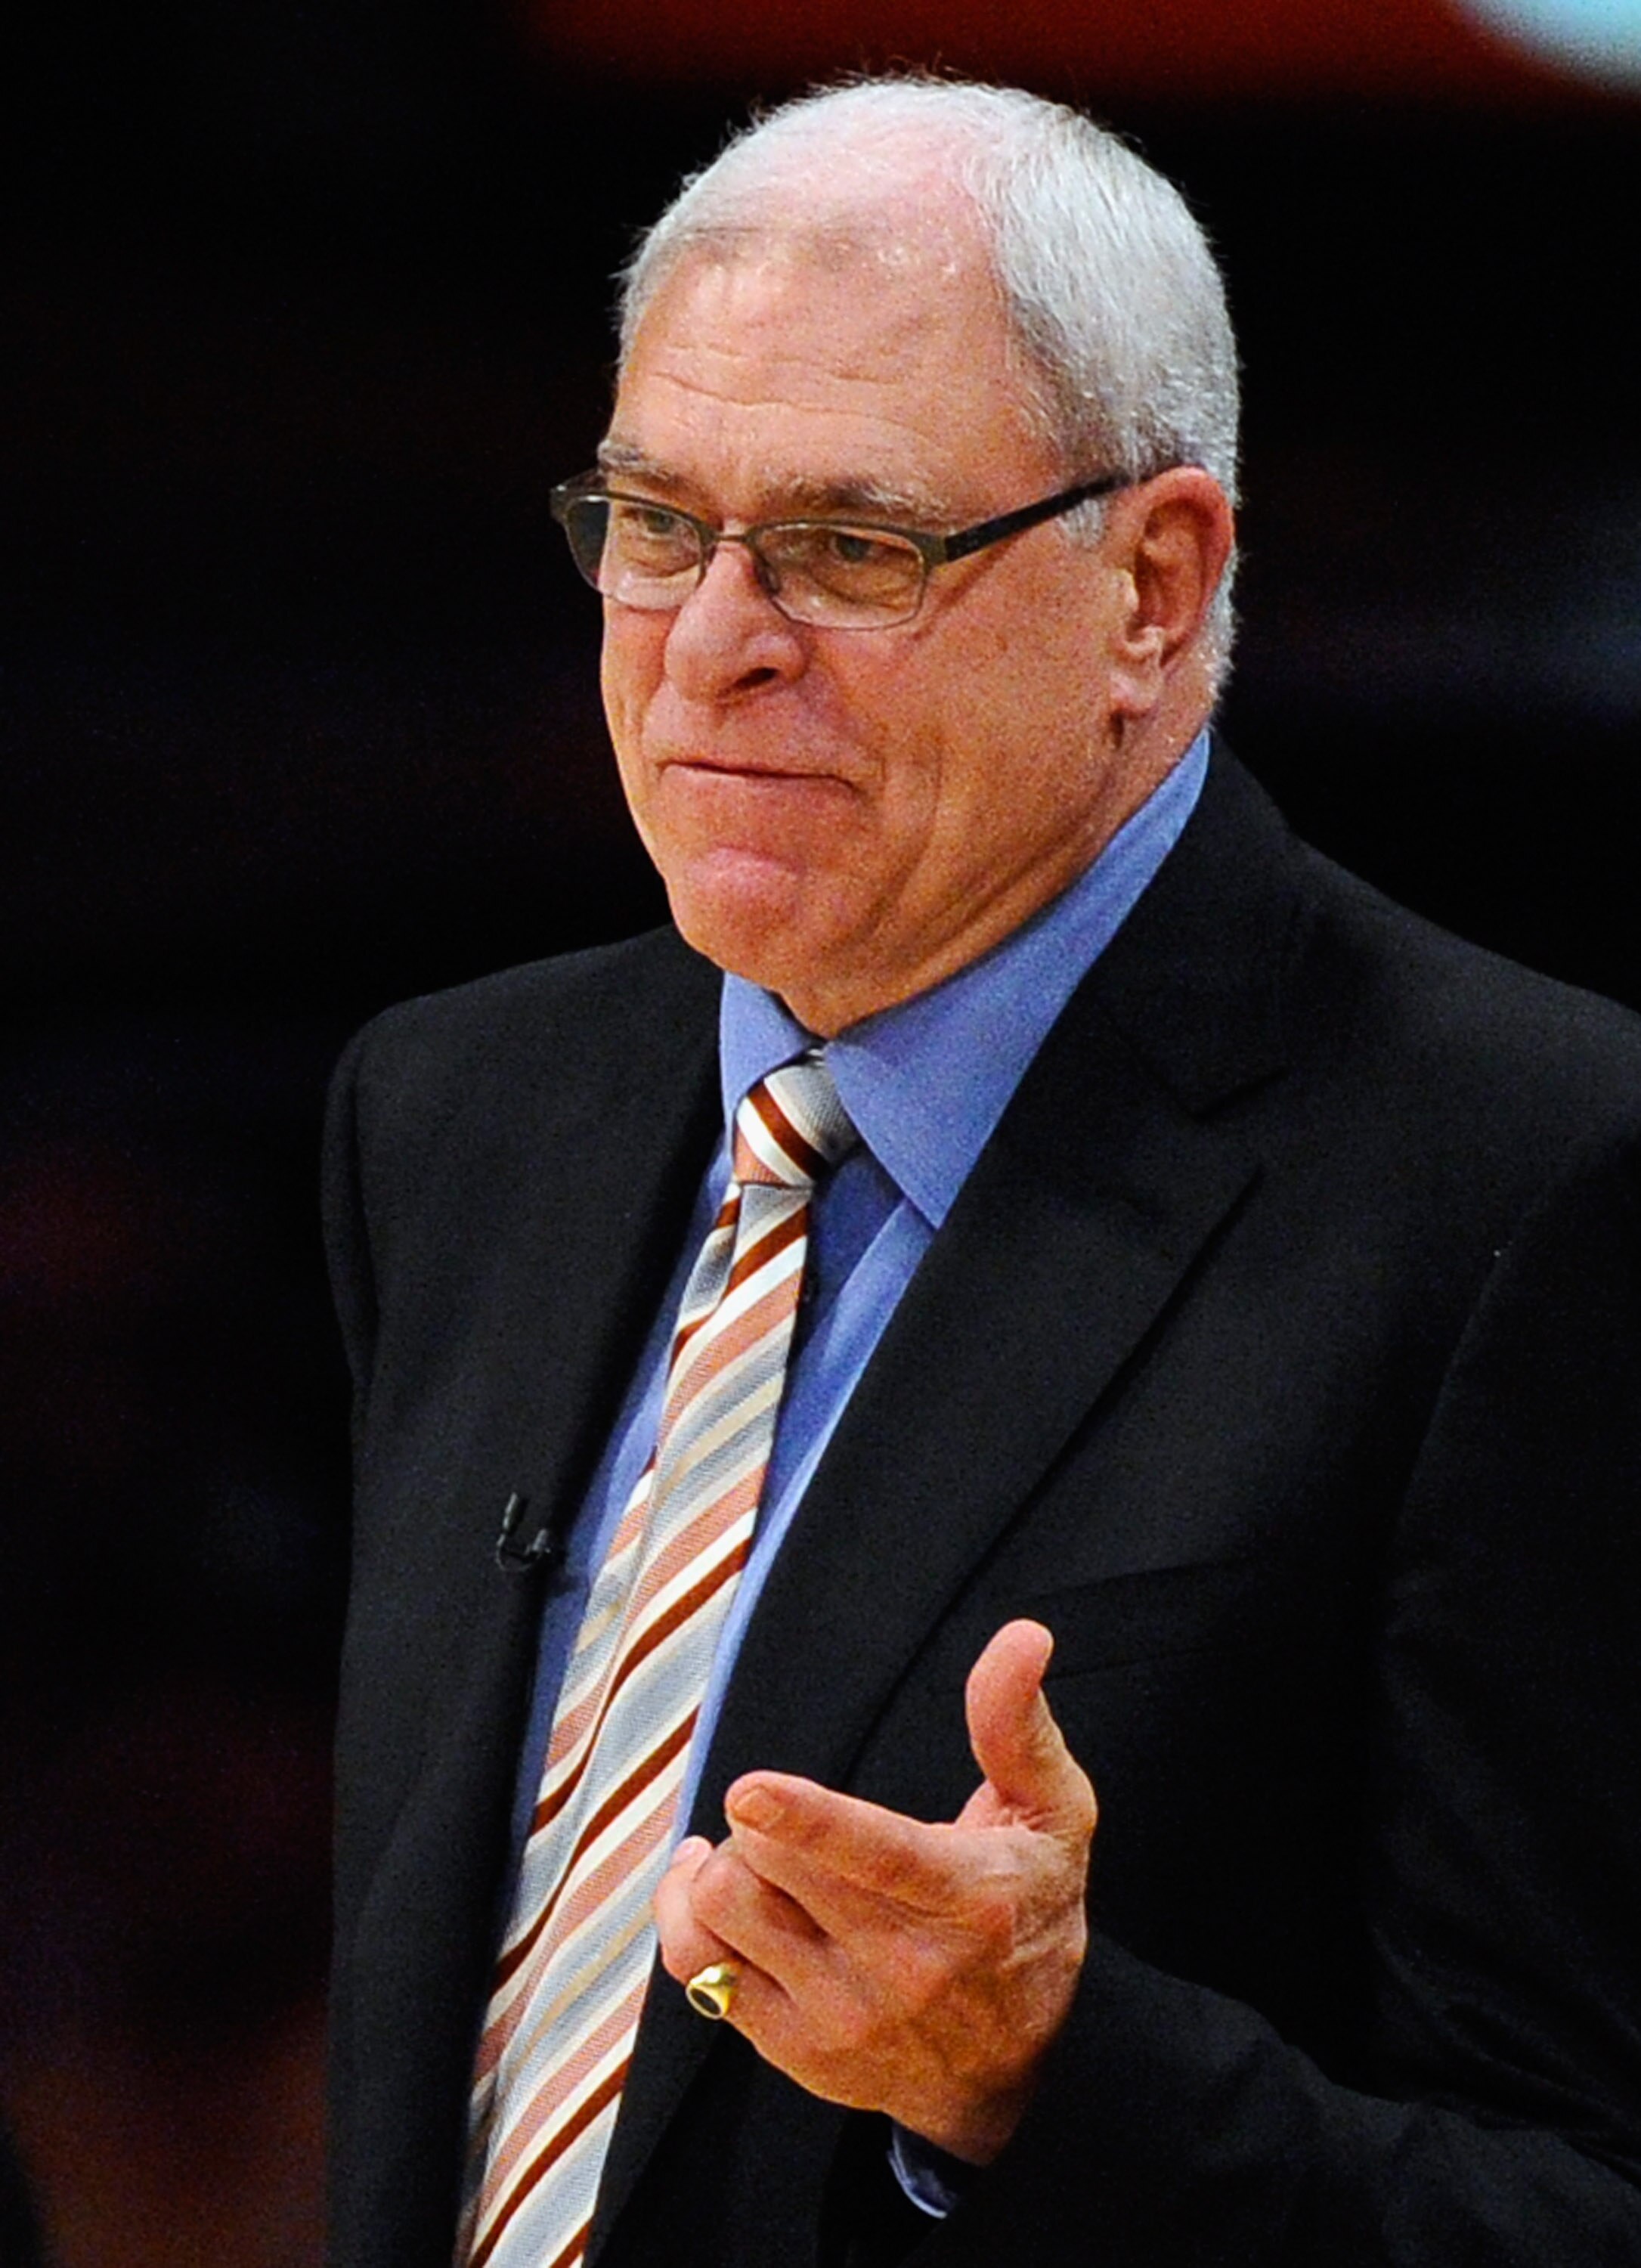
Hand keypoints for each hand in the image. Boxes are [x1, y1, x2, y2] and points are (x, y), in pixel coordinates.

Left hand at [654, 1619, 1097, 2163]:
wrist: (1020, 2069)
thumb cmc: (1030, 1913)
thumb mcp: (1052, 1817)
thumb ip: (1019, 1725)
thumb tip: (1023, 1636)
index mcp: (967, 1899)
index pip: (876, 1857)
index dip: (806, 1820)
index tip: (749, 1791)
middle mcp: (903, 1968)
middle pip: (770, 1865)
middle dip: (762, 1821)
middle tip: (783, 1818)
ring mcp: (842, 2018)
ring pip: (723, 1913)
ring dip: (727, 1866)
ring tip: (759, 1858)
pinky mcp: (794, 2052)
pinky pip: (697, 1970)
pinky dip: (689, 1916)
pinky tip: (723, 1894)